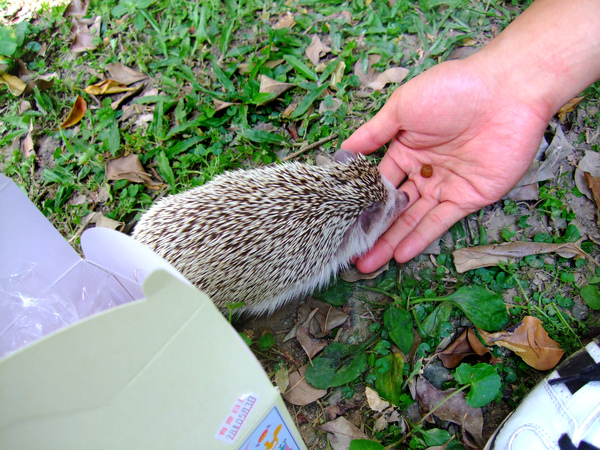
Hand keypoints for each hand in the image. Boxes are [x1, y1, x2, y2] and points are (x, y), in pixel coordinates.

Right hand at [342, 58, 550, 271]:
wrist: (506, 91)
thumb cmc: (452, 89)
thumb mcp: (403, 107)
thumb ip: (374, 133)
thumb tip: (343, 149)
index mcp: (407, 148)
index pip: (379, 181)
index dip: (361, 201)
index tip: (342, 220)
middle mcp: (424, 170)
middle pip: (394, 206)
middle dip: (374, 229)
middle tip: (352, 252)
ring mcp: (446, 185)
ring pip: (413, 219)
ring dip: (392, 241)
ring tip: (368, 262)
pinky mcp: (469, 197)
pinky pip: (440, 221)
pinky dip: (421, 238)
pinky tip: (400, 254)